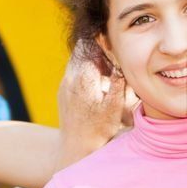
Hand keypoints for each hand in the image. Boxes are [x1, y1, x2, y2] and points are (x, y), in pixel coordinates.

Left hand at [57, 43, 130, 164]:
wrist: (75, 149)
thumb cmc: (97, 131)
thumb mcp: (114, 107)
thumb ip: (118, 81)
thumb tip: (122, 59)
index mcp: (82, 77)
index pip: (89, 43)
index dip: (104, 38)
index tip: (118, 41)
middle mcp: (69, 77)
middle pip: (83, 49)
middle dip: (99, 47)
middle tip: (116, 55)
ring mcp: (64, 84)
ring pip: (79, 60)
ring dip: (94, 60)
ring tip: (109, 69)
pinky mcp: (63, 91)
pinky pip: (76, 72)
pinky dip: (88, 71)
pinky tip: (99, 82)